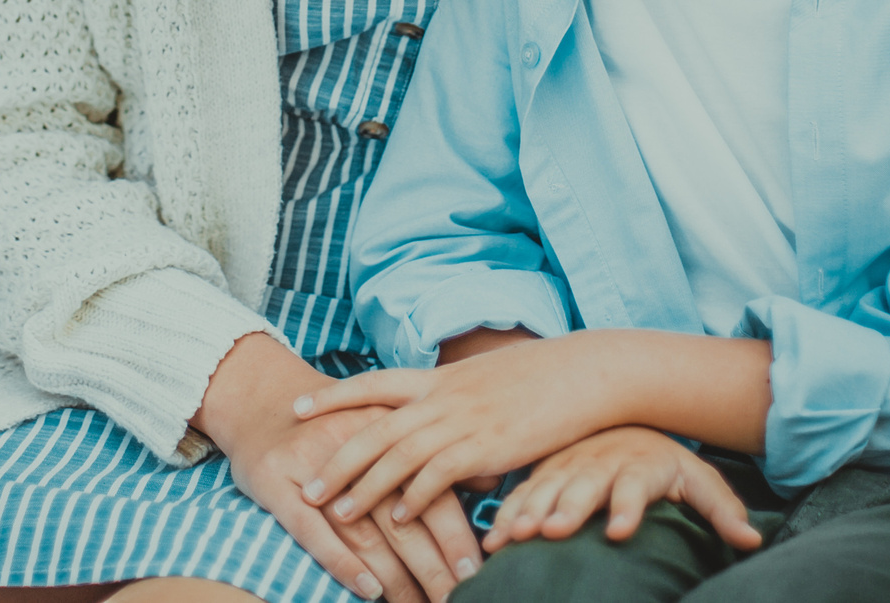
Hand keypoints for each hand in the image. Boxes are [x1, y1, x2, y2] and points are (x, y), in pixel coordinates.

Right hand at [194, 334, 482, 601]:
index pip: (430, 491)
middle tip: (454, 597)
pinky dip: (342, 563)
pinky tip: (369, 589)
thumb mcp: (386, 420)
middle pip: (402, 519)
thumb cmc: (334, 418)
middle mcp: (354, 447)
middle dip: (433, 566)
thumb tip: (493, 478)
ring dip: (395, 577)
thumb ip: (436, 450)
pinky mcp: (276, 483)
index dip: (455, 535)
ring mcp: (313, 466)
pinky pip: (312, 531)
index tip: (477, 573)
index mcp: (388, 429)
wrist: (259, 393)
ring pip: (364, 533)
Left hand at [294, 335, 616, 526]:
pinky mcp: (490, 445)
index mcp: (442, 377)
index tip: (298, 407)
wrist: (590, 371)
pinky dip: (415, 496)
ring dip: (364, 488)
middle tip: (306, 487)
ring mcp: (465, 419)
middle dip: (337, 459)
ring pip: (398, 455)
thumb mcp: (491, 379)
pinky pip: (440, 474)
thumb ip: (460, 400)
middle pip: (374, 427)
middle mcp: (445, 396)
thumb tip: (444, 418)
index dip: (334, 396)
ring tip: (338, 514)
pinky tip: (398, 518)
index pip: (374, 383)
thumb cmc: (547, 377)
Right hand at [481, 427, 762, 554]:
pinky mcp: (546, 471)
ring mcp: (569, 464)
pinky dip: (507, 513)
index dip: (627, 507)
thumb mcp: (699, 480)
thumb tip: (752, 539)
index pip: (634, 485)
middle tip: (554, 532)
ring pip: (546, 487)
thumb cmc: (666, 462)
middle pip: (583, 485)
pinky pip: (523, 492)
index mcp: (639, 464)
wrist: (630, 416)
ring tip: (517, 536)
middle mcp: (600, 462)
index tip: (619, 531)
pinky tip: (495, 539)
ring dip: (530, 510)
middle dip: (567, 507)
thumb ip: (722, 509)